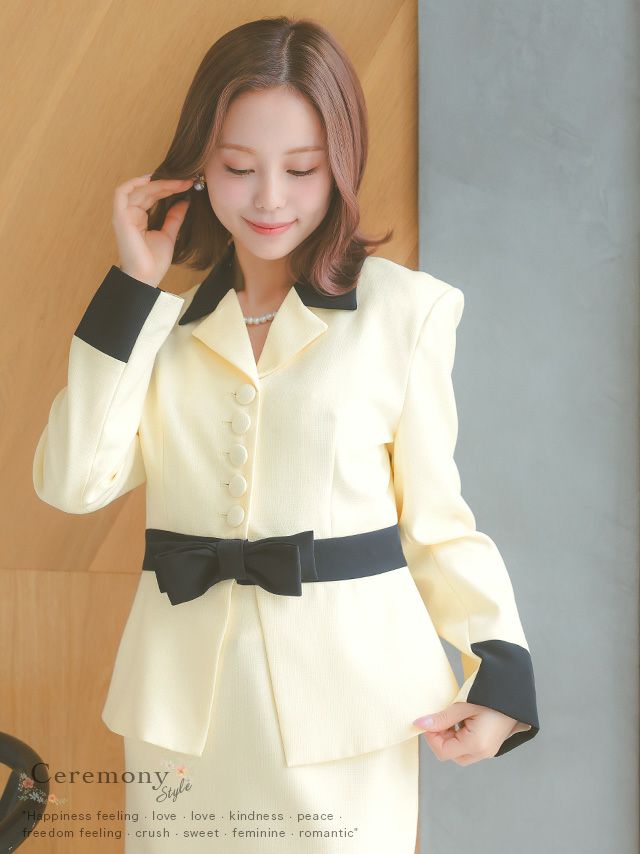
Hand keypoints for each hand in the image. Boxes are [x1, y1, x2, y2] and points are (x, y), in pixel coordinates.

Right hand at [112, 173, 192, 287]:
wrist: (146, 277)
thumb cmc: (154, 261)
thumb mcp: (169, 234)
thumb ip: (174, 217)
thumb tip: (185, 200)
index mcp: (139, 217)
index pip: (153, 195)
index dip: (169, 187)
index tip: (187, 184)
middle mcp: (130, 214)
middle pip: (147, 190)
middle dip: (167, 183)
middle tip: (186, 180)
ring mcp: (124, 214)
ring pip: (138, 189)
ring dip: (157, 183)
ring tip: (177, 182)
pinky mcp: (120, 217)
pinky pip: (122, 193)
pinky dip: (135, 183)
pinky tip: (153, 179)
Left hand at [412, 702, 517, 764]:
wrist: (514, 693)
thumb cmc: (490, 697)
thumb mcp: (463, 706)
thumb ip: (441, 718)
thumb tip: (420, 724)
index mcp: (476, 745)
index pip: (443, 752)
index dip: (431, 738)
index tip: (427, 722)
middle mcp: (483, 752)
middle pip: (451, 755)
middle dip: (440, 739)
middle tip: (439, 720)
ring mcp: (489, 750)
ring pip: (460, 752)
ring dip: (450, 738)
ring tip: (451, 718)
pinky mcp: (491, 745)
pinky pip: (470, 747)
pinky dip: (460, 737)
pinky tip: (461, 721)